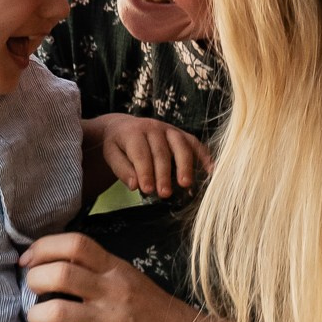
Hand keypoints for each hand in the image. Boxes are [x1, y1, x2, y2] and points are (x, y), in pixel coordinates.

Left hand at [22, 232, 228, 321]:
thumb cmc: (154, 311)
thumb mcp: (129, 279)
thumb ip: (96, 270)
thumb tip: (53, 264)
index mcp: (115, 268)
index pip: (75, 244)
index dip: (43, 248)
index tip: (28, 260)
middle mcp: (113, 291)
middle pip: (60, 273)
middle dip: (34, 280)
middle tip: (32, 291)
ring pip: (57, 313)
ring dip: (36, 317)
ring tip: (38, 320)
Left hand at [94, 115, 212, 198]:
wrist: (124, 127)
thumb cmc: (118, 146)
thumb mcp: (112, 155)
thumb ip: (122, 170)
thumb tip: (135, 185)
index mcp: (133, 132)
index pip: (141, 154)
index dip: (144, 172)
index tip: (147, 190)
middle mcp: (153, 128)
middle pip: (161, 152)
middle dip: (164, 174)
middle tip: (164, 194)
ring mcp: (169, 130)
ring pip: (181, 146)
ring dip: (185, 165)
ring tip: (185, 184)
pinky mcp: (181, 134)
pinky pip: (195, 144)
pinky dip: (203, 156)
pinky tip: (210, 171)